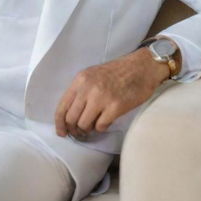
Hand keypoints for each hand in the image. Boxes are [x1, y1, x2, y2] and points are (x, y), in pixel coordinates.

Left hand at [54, 49, 169, 139]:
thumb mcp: (92, 75)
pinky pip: (100, 126)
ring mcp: (101, 97)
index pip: (62, 106)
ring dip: (87, 129)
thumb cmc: (117, 72)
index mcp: (80, 80)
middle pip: (71, 119)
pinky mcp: (116, 106)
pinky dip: (101, 127)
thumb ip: (80, 91)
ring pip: (84, 125)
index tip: (61, 132)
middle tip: (79, 132)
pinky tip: (106, 121)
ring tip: (94, 125)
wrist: (142, 67)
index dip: (59, 123)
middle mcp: (88, 88)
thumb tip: (70, 116)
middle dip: (73, 129)